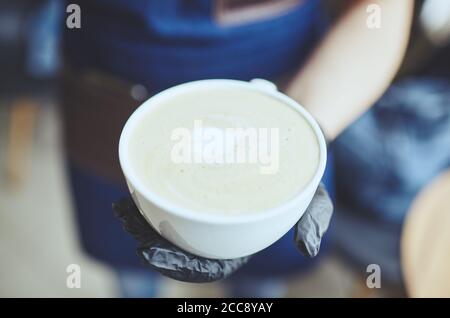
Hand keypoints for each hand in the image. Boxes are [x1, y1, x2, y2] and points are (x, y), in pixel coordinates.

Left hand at [112, 183, 332, 282]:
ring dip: (145, 219)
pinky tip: (135, 183)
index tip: (154, 256)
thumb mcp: (314, 196)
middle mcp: (219, 224)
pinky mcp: (198, 181)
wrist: (291, 137)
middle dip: (153, 241)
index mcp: (240, 237)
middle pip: (181, 244)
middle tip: (130, 225)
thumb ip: (312, 220)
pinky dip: (151, 192)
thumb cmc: (300, 172)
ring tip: (124, 208)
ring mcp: (206, 204)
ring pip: (171, 220)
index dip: (180, 265)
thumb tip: (308, 247)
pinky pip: (171, 192)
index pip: (208, 263)